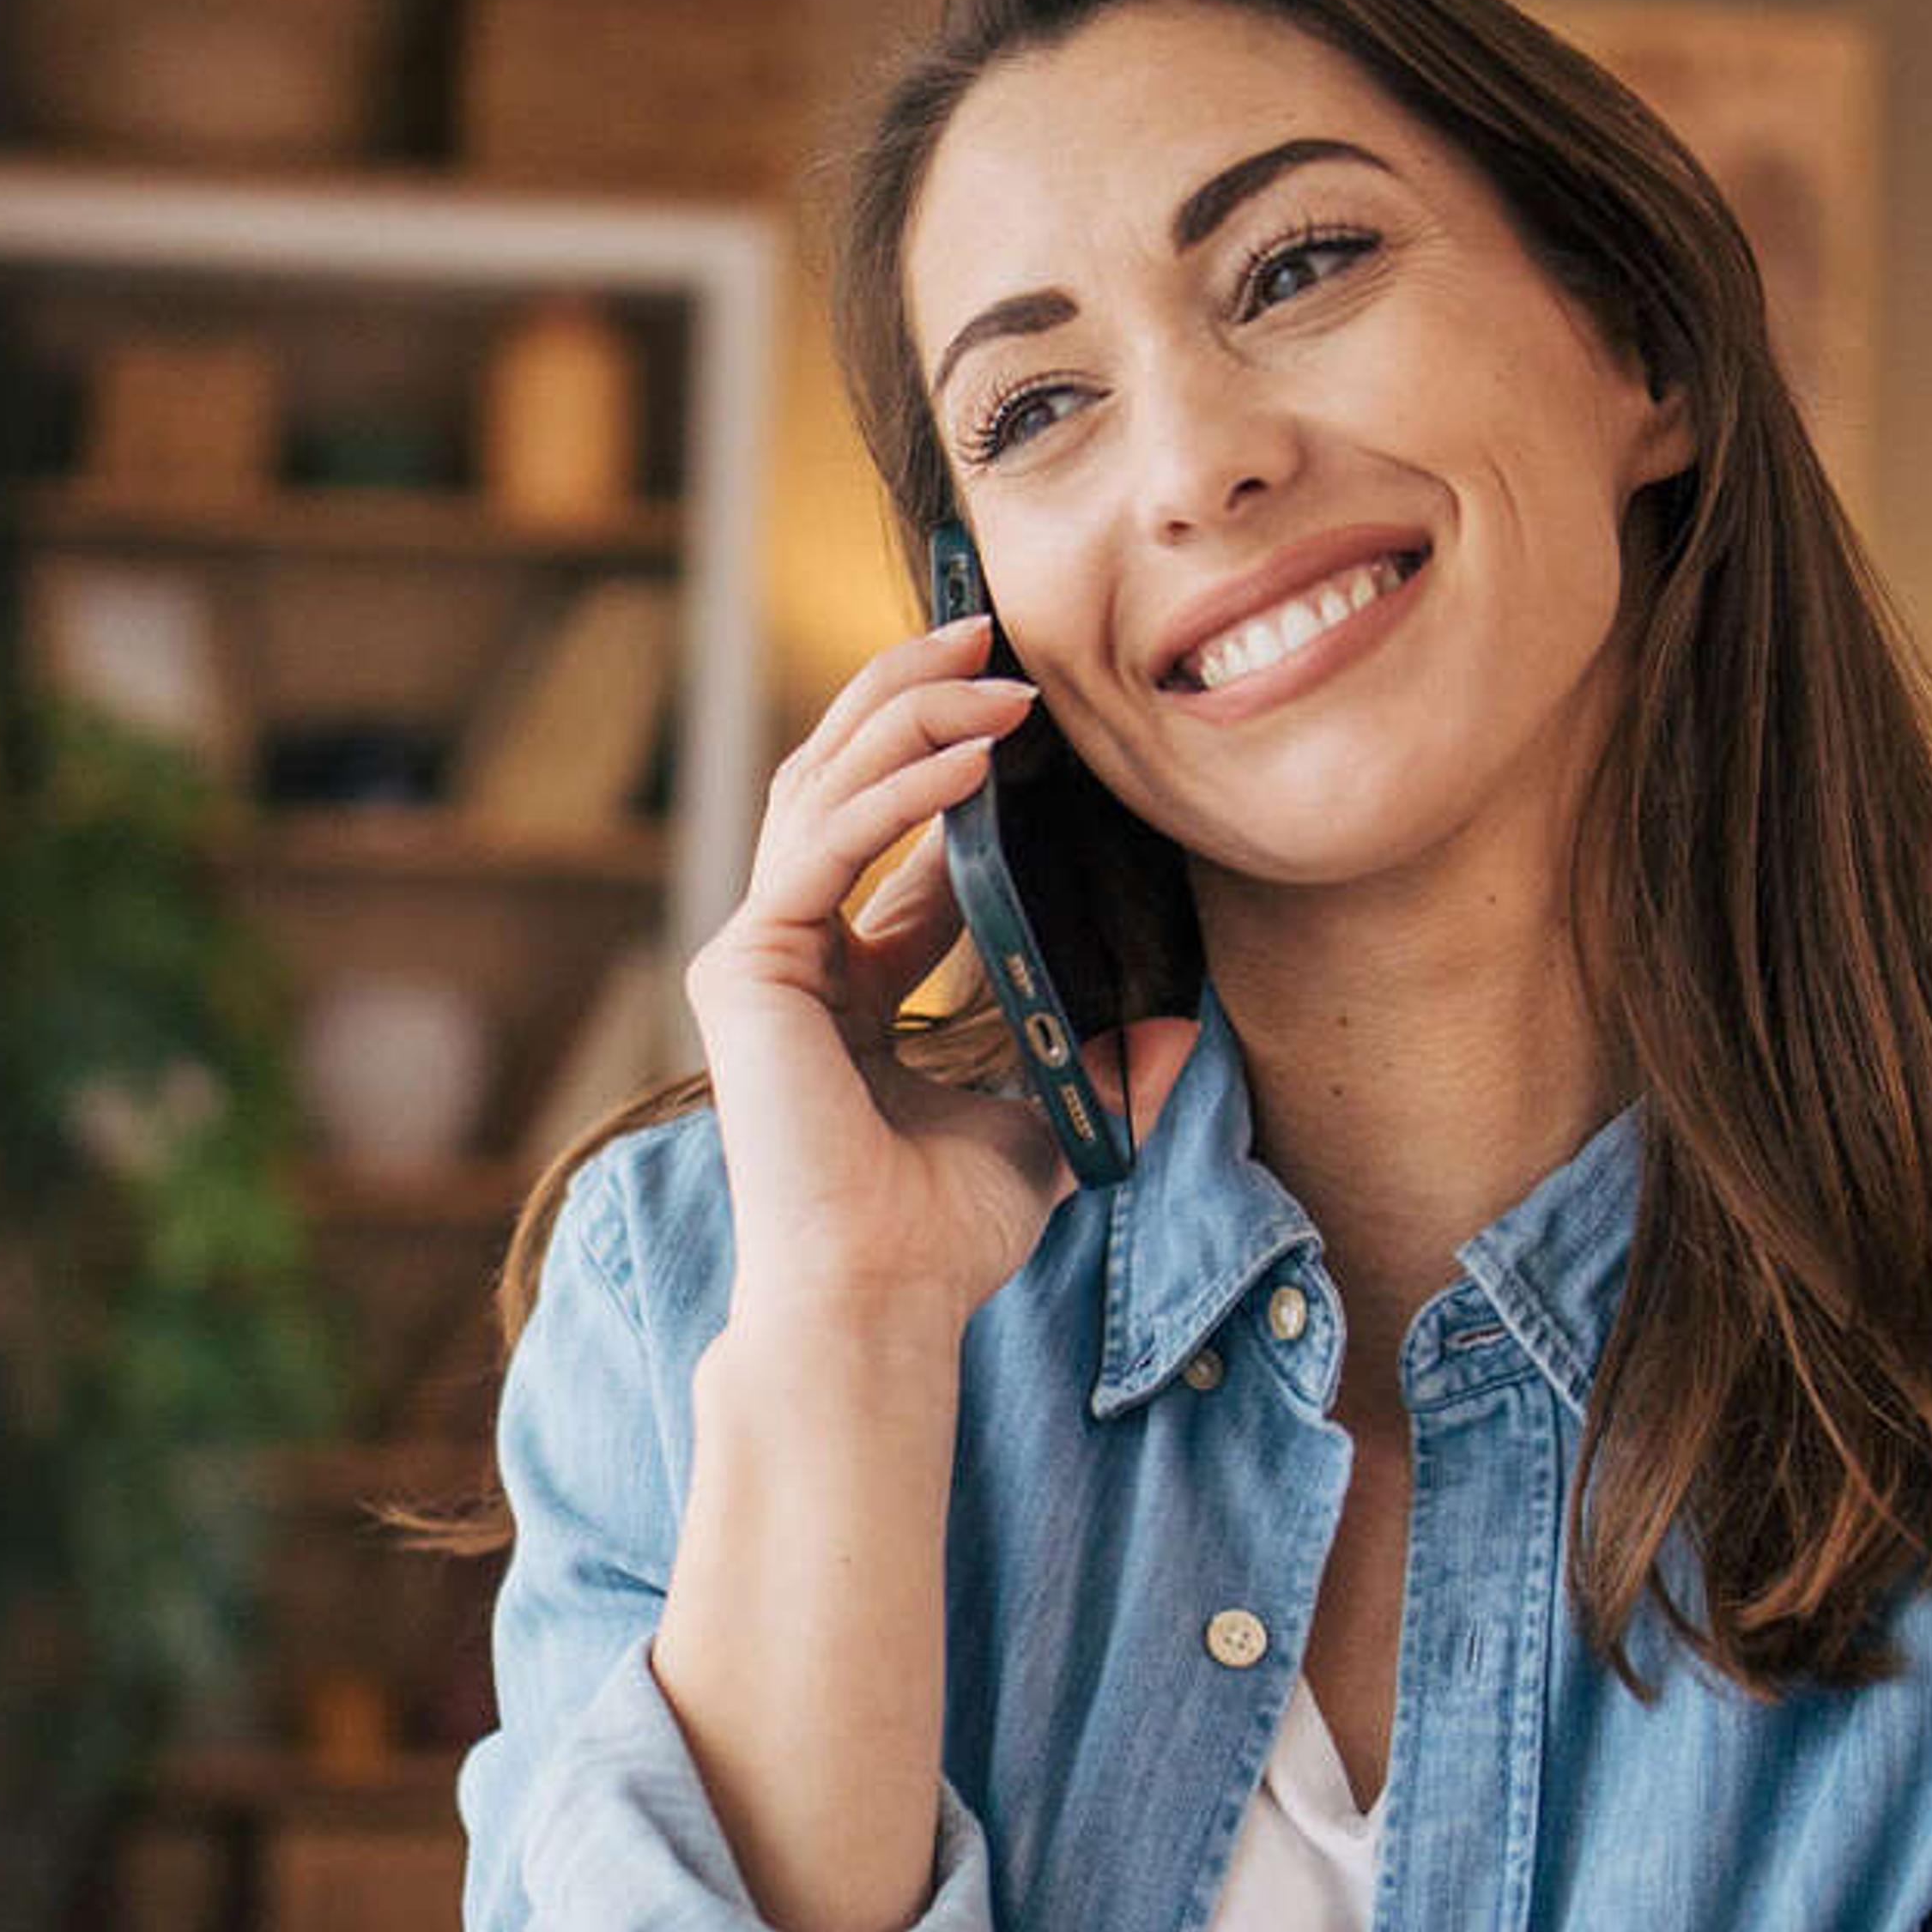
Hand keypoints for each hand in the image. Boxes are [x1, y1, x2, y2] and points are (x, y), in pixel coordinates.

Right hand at [681, 613, 1195, 1346]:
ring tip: (995, 670)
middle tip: (992, 632)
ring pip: (824, 786)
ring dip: (911, 717)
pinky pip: (824, 844)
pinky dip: (896, 793)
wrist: (884, 1299)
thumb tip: (1184, 1025)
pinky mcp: (747, 967)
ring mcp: (759, 953)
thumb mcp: (1049, 1120)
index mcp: (850, 978)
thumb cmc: (947, 1230)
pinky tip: (970, 762)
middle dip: (914, 695)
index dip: (954, 757)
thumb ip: (1102, 1065)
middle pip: (841, 777)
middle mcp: (793, 952)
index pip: (892, 832)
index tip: (1031, 707)